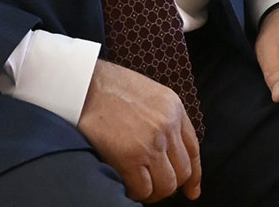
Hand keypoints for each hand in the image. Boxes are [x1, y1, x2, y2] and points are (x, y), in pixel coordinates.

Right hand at [76, 59, 200, 202]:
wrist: (84, 85)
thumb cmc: (109, 88)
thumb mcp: (149, 94)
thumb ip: (162, 118)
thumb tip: (166, 149)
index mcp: (174, 108)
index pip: (193, 150)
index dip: (193, 175)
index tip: (191, 190)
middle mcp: (167, 126)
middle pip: (182, 171)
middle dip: (170, 185)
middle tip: (154, 187)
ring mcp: (151, 143)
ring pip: (166, 185)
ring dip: (154, 192)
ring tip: (140, 187)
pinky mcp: (130, 158)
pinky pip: (143, 189)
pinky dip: (136, 193)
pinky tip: (126, 185)